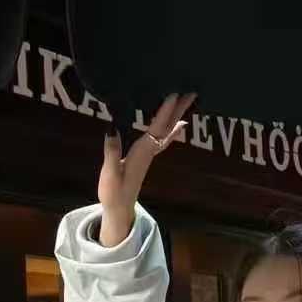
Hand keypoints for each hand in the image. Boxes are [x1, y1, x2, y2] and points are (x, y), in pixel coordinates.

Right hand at [97, 93, 195, 245]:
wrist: (119, 209)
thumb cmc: (113, 192)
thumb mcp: (110, 173)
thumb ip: (112, 152)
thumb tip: (112, 128)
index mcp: (142, 152)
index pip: (156, 128)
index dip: (164, 111)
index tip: (174, 94)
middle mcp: (149, 151)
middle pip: (167, 127)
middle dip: (179, 109)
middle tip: (191, 92)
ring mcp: (149, 154)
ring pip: (167, 131)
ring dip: (177, 115)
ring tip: (188, 102)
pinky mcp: (145, 157)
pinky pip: (162, 137)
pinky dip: (171, 128)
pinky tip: (178, 125)